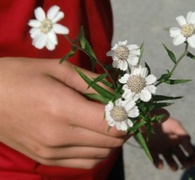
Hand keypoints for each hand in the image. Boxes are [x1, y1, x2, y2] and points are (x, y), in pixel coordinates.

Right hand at [0, 57, 126, 168]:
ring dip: (112, 139)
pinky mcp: (47, 159)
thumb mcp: (58, 69)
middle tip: (124, 112)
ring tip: (110, 122)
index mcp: (62, 109)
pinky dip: (98, 151)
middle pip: (111, 141)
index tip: (131, 106)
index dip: (128, 116)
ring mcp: (52, 152)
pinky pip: (86, 162)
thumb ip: (93, 82)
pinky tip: (94, 136)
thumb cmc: (20, 76)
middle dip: (125, 127)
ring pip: (102, 154)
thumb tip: (119, 94)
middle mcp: (59, 136)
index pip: (112, 123)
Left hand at [145, 118, 194, 170]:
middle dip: (186, 160)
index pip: (187, 143)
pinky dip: (158, 163)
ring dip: (173, 164)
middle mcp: (170, 141)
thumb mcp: (167, 120)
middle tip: (188, 165)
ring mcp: (161, 146)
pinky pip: (155, 158)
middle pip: (181, 154)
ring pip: (170, 158)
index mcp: (176, 132)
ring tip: (174, 167)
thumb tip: (187, 139)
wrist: (141, 116)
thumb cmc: (156, 115)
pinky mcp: (151, 150)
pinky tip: (160, 165)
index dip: (191, 150)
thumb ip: (177, 129)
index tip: (192, 153)